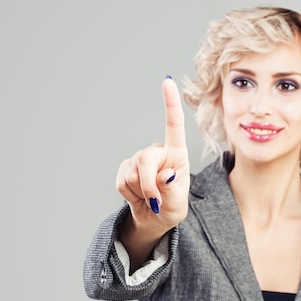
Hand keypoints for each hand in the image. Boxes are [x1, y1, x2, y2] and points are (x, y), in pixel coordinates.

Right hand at [117, 77, 189, 237]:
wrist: (153, 219)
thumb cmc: (171, 208)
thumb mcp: (178, 204)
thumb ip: (172, 190)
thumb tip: (165, 175)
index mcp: (177, 154)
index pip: (174, 125)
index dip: (170, 104)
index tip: (167, 82)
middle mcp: (158, 153)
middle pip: (144, 159)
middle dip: (147, 184)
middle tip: (155, 201)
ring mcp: (140, 160)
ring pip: (132, 173)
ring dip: (140, 192)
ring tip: (150, 198)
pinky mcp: (125, 169)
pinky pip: (122, 182)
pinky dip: (130, 194)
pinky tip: (138, 196)